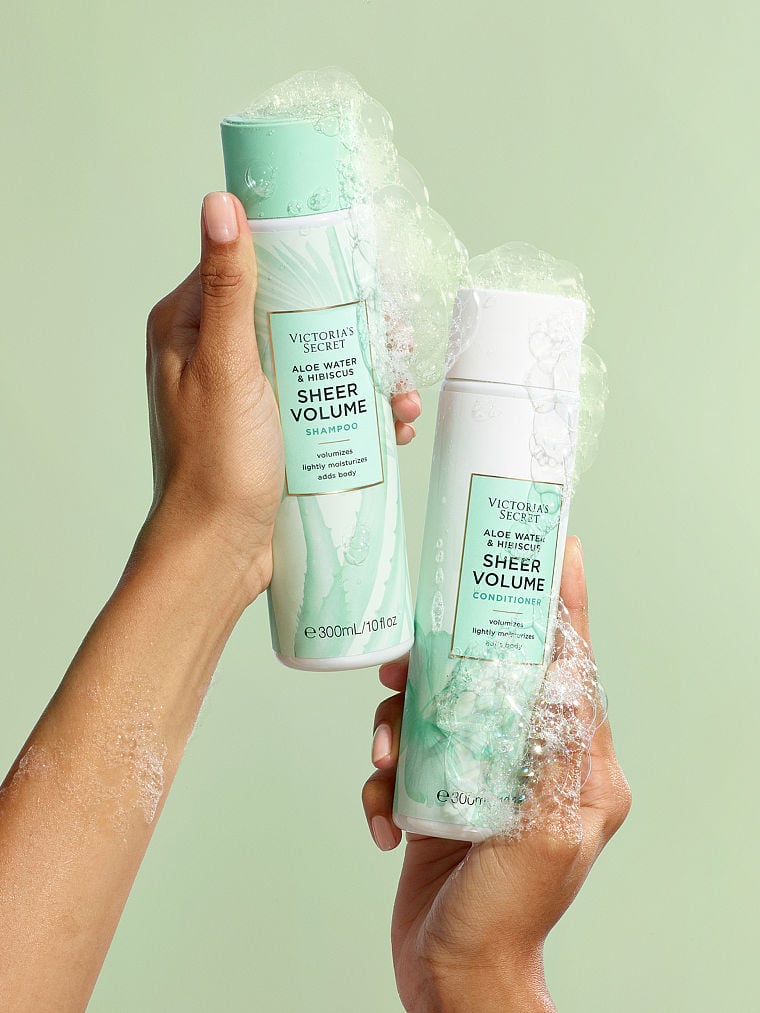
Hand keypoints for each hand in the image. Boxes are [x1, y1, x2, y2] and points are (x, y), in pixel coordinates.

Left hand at [144, 191, 421, 603]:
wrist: (220, 553)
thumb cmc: (215, 464)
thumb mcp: (227, 367)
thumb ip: (228, 289)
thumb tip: (221, 203)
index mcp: (191, 327)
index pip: (250, 267)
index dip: (306, 262)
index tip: (358, 272)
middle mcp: (217, 355)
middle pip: (296, 315)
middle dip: (352, 325)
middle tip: (397, 339)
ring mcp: (249, 397)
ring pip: (317, 362)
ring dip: (366, 371)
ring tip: (404, 390)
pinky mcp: (275, 432)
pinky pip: (323, 405)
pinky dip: (359, 409)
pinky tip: (393, 423)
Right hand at [362, 538, 630, 1011]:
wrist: (453, 976)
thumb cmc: (508, 916)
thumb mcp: (546, 833)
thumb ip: (554, 751)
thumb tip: (560, 669)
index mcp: (575, 763)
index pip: (571, 666)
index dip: (562, 606)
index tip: (555, 551)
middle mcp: (528, 760)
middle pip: (487, 676)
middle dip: (439, 666)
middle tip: (402, 670)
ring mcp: (480, 776)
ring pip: (434, 711)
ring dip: (398, 725)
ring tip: (386, 756)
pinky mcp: (439, 795)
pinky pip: (405, 759)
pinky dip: (384, 780)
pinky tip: (384, 814)